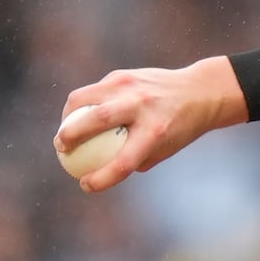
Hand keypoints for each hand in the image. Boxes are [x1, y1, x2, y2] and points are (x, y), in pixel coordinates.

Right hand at [54, 56, 248, 192]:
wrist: (199, 91)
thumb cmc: (180, 127)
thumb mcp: (165, 148)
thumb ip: (136, 159)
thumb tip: (102, 169)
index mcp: (157, 132)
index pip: (124, 161)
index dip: (102, 178)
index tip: (86, 186)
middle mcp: (142, 106)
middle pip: (97, 121)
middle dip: (70, 136)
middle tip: (61, 149)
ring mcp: (131, 87)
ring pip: (85, 98)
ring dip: (67, 116)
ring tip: (63, 130)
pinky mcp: (123, 74)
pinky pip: (93, 91)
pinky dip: (82, 104)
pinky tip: (77, 115)